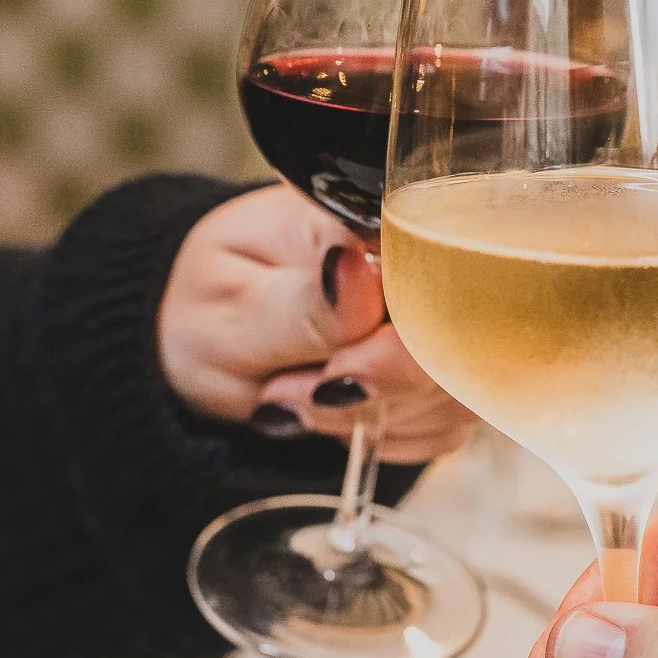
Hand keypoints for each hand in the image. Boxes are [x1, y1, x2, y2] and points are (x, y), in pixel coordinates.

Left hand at [157, 185, 471, 463]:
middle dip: (372, 395)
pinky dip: (385, 437)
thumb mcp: (231, 310)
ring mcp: (439, 322)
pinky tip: (334, 413)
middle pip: (457, 347)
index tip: (330, 376)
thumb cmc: (208, 312)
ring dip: (372, 419)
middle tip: (287, 392)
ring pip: (456, 397)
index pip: (438, 278)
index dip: (394, 349)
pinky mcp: (442, 374)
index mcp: (368, 221)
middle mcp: (422, 263)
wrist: (200, 341)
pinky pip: (445, 426)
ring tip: (295, 394)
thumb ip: (301, 304)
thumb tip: (360, 271)